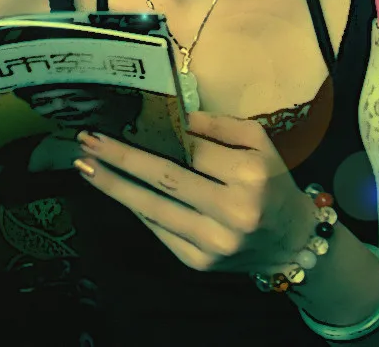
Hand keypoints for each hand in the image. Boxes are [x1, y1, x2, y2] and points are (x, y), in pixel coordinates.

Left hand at [74, 111, 314, 274]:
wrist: (292, 242)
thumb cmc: (271, 183)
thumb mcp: (258, 143)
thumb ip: (218, 126)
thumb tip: (174, 115)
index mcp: (250, 177)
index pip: (192, 150)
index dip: (154, 136)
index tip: (118, 123)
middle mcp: (232, 212)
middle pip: (165, 179)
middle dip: (120, 158)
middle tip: (87, 141)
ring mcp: (214, 243)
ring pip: (154, 208)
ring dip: (114, 186)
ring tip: (85, 166)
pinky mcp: (200, 264)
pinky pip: (159, 230)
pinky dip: (136, 208)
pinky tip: (115, 190)